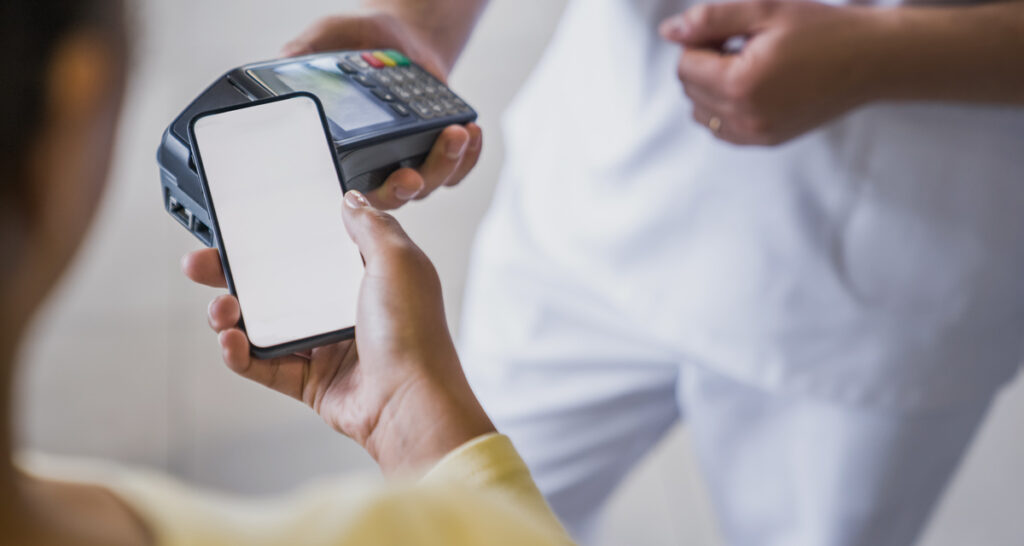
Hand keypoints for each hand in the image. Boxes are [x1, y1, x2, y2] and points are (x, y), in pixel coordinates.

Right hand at [181, 190, 493, 473]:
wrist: (411, 404)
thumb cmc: (414, 334)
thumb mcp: (399, 262)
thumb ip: (372, 226)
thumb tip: (351, 199)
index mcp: (367, 277)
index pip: (313, 250)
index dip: (277, 238)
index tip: (243, 228)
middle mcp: (346, 310)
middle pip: (278, 285)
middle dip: (233, 274)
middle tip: (201, 264)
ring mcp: (327, 347)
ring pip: (264, 325)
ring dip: (232, 315)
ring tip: (220, 310)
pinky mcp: (312, 382)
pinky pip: (265, 365)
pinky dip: (240, 355)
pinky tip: (230, 342)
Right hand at [282, 12, 482, 208]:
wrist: (402, 37)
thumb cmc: (362, 41)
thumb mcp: (328, 37)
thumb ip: (304, 49)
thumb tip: (282, 60)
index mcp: (345, 149)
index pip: (345, 189)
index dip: (353, 202)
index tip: (355, 194)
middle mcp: (378, 164)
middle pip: (392, 195)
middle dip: (404, 189)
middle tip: (411, 175)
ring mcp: (412, 162)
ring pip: (429, 182)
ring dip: (444, 164)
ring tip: (455, 134)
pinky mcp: (441, 154)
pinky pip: (457, 170)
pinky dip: (468, 157)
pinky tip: (472, 134)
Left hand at [660, 0, 886, 144]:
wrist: (872, 60)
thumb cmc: (822, 29)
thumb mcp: (764, 10)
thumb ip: (711, 19)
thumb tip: (668, 32)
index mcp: (740, 84)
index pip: (685, 65)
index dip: (702, 42)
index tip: (733, 32)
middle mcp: (744, 117)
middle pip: (689, 89)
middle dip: (705, 64)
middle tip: (743, 45)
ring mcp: (755, 134)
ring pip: (701, 112)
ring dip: (713, 87)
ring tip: (750, 66)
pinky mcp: (766, 141)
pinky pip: (721, 129)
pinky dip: (725, 108)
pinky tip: (754, 87)